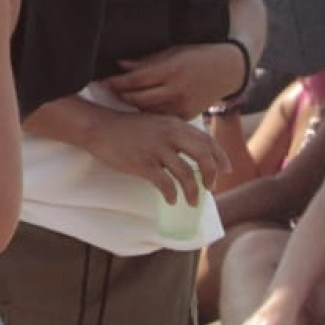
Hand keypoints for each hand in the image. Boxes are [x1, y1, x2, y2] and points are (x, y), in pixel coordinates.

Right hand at [77, 109, 226, 204]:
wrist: (99, 127)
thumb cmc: (126, 127)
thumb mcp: (156, 123)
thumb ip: (174, 133)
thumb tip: (193, 152)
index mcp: (175, 124)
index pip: (207, 141)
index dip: (220, 158)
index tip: (226, 171)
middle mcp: (170, 135)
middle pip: (204, 157)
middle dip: (211, 176)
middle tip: (210, 188)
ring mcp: (157, 149)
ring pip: (186, 174)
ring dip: (192, 192)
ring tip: (191, 201)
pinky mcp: (143, 163)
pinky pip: (165, 184)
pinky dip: (171, 195)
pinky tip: (170, 200)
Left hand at [104, 41, 248, 117]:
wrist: (229, 70)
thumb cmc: (197, 56)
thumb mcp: (172, 52)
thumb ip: (146, 61)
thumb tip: (120, 65)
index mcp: (170, 70)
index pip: (134, 80)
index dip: (116, 82)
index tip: (102, 81)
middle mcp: (176, 89)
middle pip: (138, 98)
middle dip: (120, 95)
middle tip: (107, 91)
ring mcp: (183, 104)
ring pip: (148, 110)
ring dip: (133, 105)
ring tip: (121, 99)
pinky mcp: (189, 115)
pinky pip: (163, 117)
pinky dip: (151, 113)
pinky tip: (141, 109)